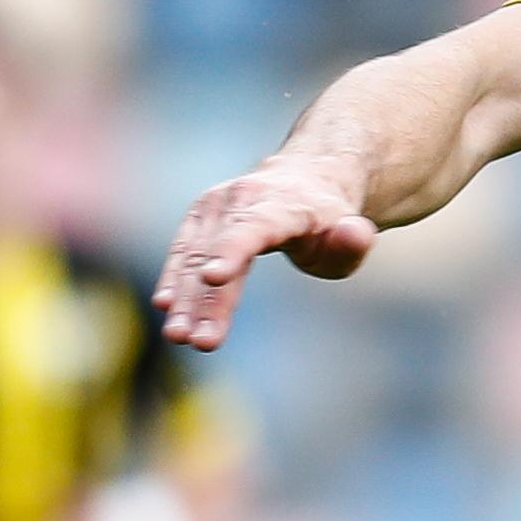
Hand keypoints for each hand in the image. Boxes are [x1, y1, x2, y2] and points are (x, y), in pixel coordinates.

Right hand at [153, 162, 377, 350]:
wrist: (305, 179)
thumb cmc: (329, 221)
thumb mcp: (350, 234)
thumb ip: (352, 241)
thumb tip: (354, 235)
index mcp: (282, 203)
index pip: (254, 228)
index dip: (232, 250)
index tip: (213, 276)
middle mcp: (243, 198)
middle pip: (218, 252)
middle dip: (206, 299)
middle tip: (196, 341)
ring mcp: (216, 206)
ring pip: (194, 256)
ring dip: (184, 298)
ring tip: (177, 336)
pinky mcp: (199, 217)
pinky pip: (182, 251)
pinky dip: (173, 279)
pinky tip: (166, 306)